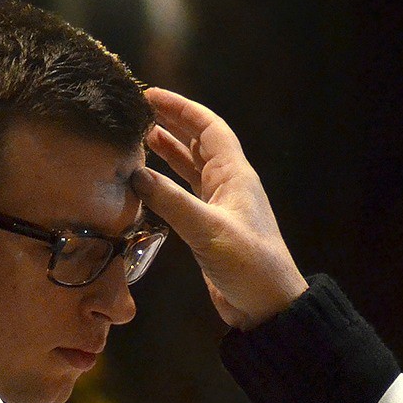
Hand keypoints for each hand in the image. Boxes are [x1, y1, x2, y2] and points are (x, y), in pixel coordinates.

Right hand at [132, 87, 308, 329]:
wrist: (268, 307)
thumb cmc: (248, 264)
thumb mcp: (208, 230)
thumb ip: (171, 201)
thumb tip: (134, 174)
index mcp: (235, 175)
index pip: (209, 128)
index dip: (182, 109)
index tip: (151, 95)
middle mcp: (228, 185)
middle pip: (199, 143)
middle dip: (172, 124)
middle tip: (138, 112)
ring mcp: (219, 206)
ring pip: (191, 168)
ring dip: (169, 152)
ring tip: (140, 138)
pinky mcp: (210, 228)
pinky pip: (185, 194)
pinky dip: (166, 183)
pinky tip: (146, 182)